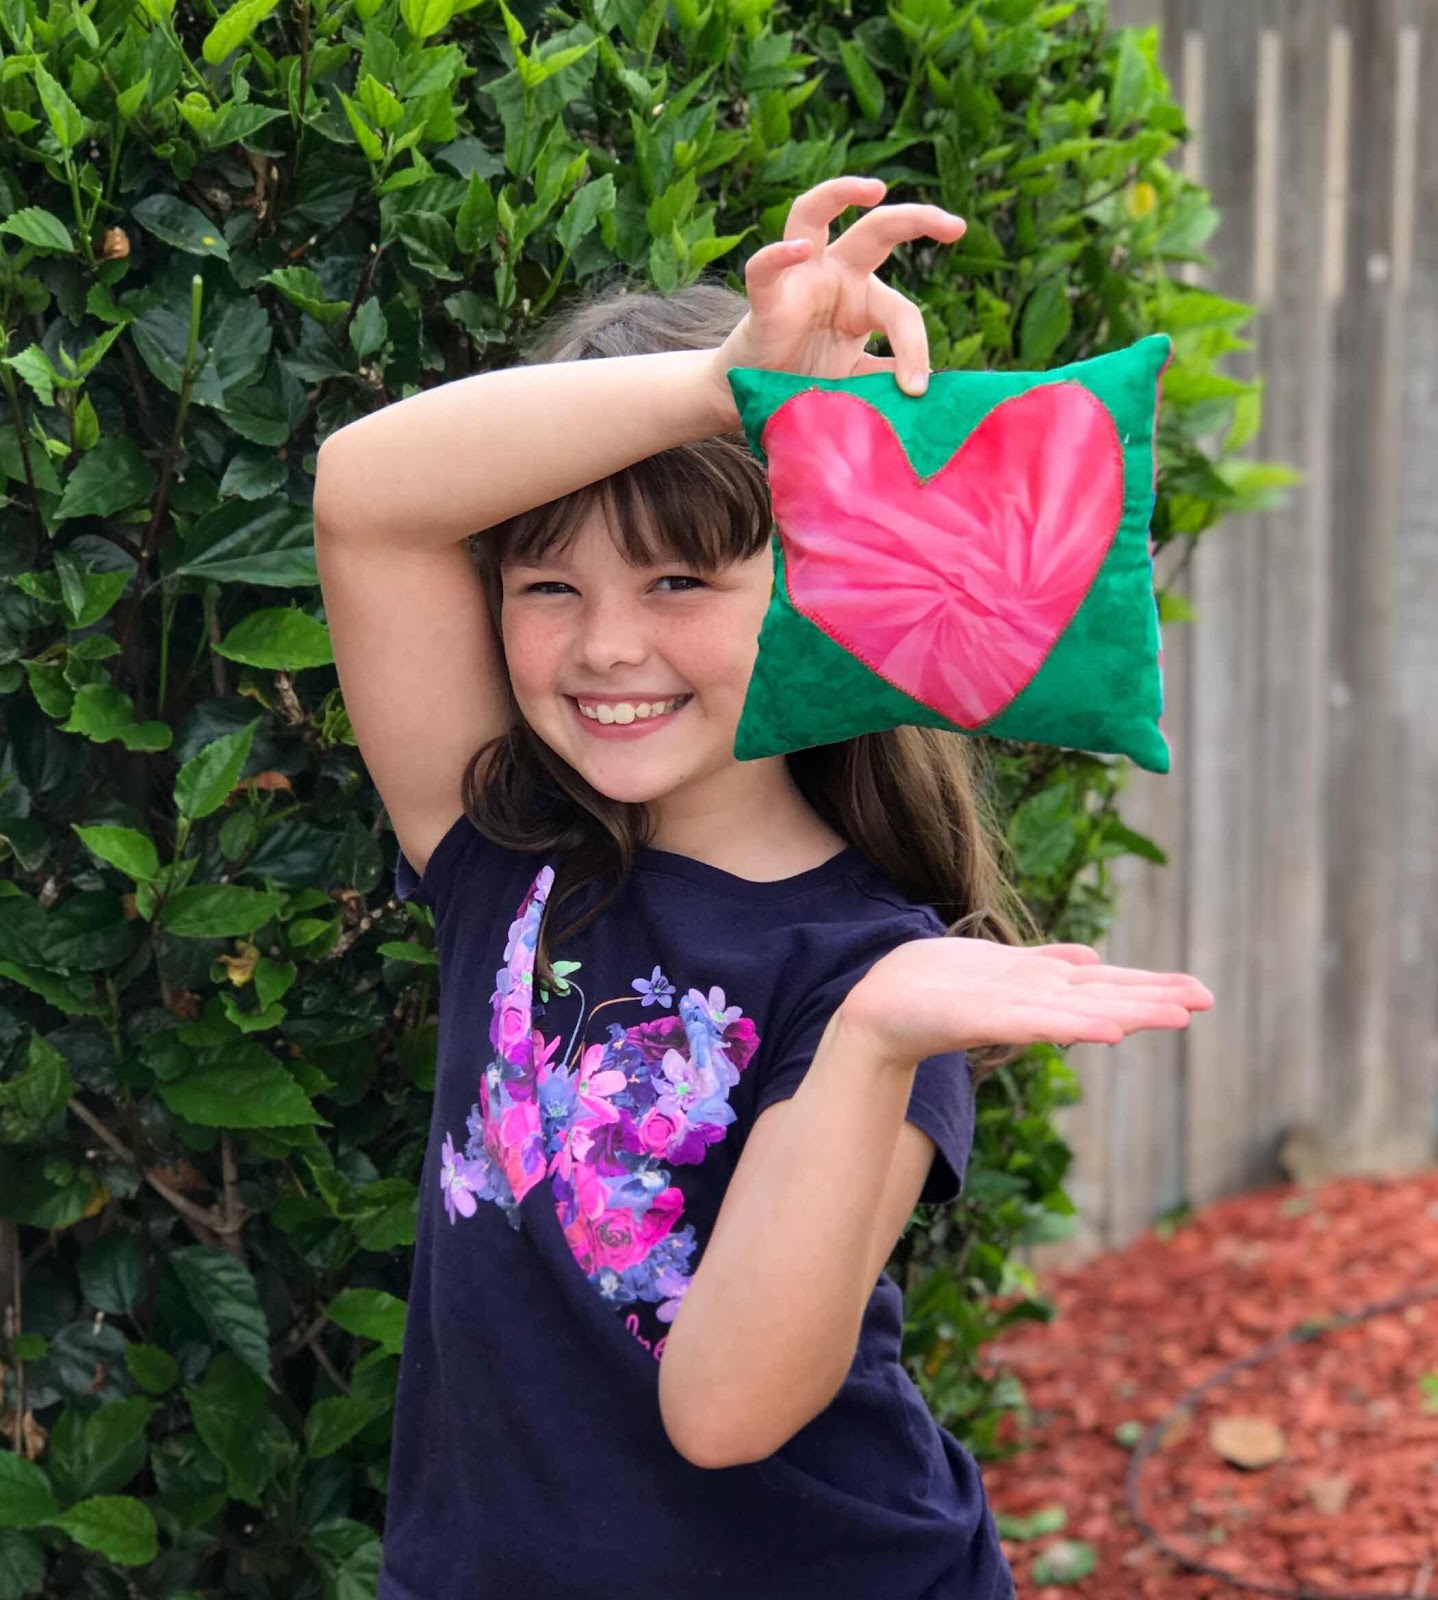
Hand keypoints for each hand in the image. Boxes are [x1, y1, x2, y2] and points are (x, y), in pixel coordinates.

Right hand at [709, 174, 965, 413]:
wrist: (756, 396)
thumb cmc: (806, 376)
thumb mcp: (856, 378)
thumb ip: (885, 375)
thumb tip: (927, 387)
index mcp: (863, 297)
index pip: (900, 312)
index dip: (913, 349)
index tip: (917, 388)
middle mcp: (835, 274)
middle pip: (878, 229)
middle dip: (918, 219)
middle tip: (955, 226)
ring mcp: (799, 278)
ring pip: (814, 214)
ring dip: (841, 191)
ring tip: (876, 189)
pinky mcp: (766, 299)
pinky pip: (765, 269)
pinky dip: (778, 256)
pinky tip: (798, 249)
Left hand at [838, 937, 1214, 1065]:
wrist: (882, 1004)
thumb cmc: (939, 986)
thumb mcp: (999, 964)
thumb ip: (1045, 964)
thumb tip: (1092, 959)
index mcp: (1042, 987)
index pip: (1107, 984)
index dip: (1152, 987)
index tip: (1200, 993)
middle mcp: (1035, 1001)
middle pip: (1105, 998)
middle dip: (1154, 999)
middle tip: (1205, 1003)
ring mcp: (1012, 1012)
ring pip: (1081, 1011)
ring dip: (1128, 1013)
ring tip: (1174, 1016)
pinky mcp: (982, 1019)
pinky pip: (1036, 1022)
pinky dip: (1074, 1024)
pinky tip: (1109, 1029)